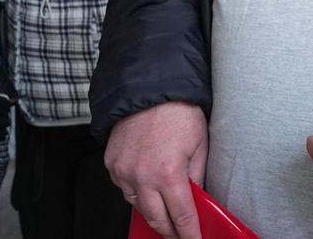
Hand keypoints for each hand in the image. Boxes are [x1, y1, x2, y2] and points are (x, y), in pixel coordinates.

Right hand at [106, 101, 207, 238]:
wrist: (150, 88)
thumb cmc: (179, 111)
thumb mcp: (200, 144)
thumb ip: (197, 176)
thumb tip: (196, 198)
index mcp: (168, 173)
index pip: (181, 216)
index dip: (189, 233)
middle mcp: (142, 177)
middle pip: (156, 219)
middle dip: (170, 231)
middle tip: (181, 233)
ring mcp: (123, 172)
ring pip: (138, 206)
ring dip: (153, 212)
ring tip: (166, 212)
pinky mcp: (112, 164)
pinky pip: (124, 189)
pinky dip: (137, 193)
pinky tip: (148, 189)